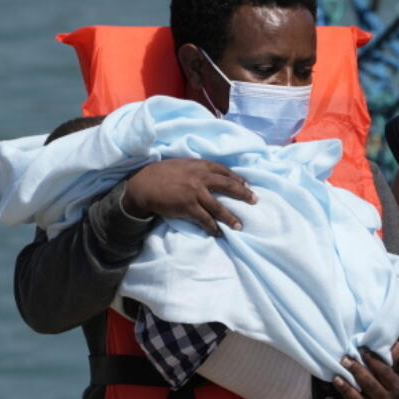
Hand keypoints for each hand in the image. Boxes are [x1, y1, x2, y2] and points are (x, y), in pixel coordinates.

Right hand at [123, 159, 255, 235]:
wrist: (143, 185)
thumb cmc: (160, 174)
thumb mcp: (181, 165)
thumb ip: (196, 168)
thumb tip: (209, 176)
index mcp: (198, 165)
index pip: (223, 170)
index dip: (236, 178)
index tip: (246, 184)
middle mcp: (200, 177)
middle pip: (227, 185)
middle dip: (243, 193)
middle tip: (255, 200)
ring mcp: (195, 192)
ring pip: (218, 206)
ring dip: (230, 217)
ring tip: (240, 225)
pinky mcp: (188, 206)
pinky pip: (205, 219)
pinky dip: (213, 227)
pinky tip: (219, 233)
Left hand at [324, 344, 398, 398]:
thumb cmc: (387, 384)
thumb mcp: (393, 372)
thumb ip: (392, 359)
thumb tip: (398, 344)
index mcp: (395, 386)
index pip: (384, 372)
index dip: (373, 360)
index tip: (361, 350)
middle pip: (370, 385)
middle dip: (356, 372)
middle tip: (344, 360)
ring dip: (346, 389)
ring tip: (335, 378)